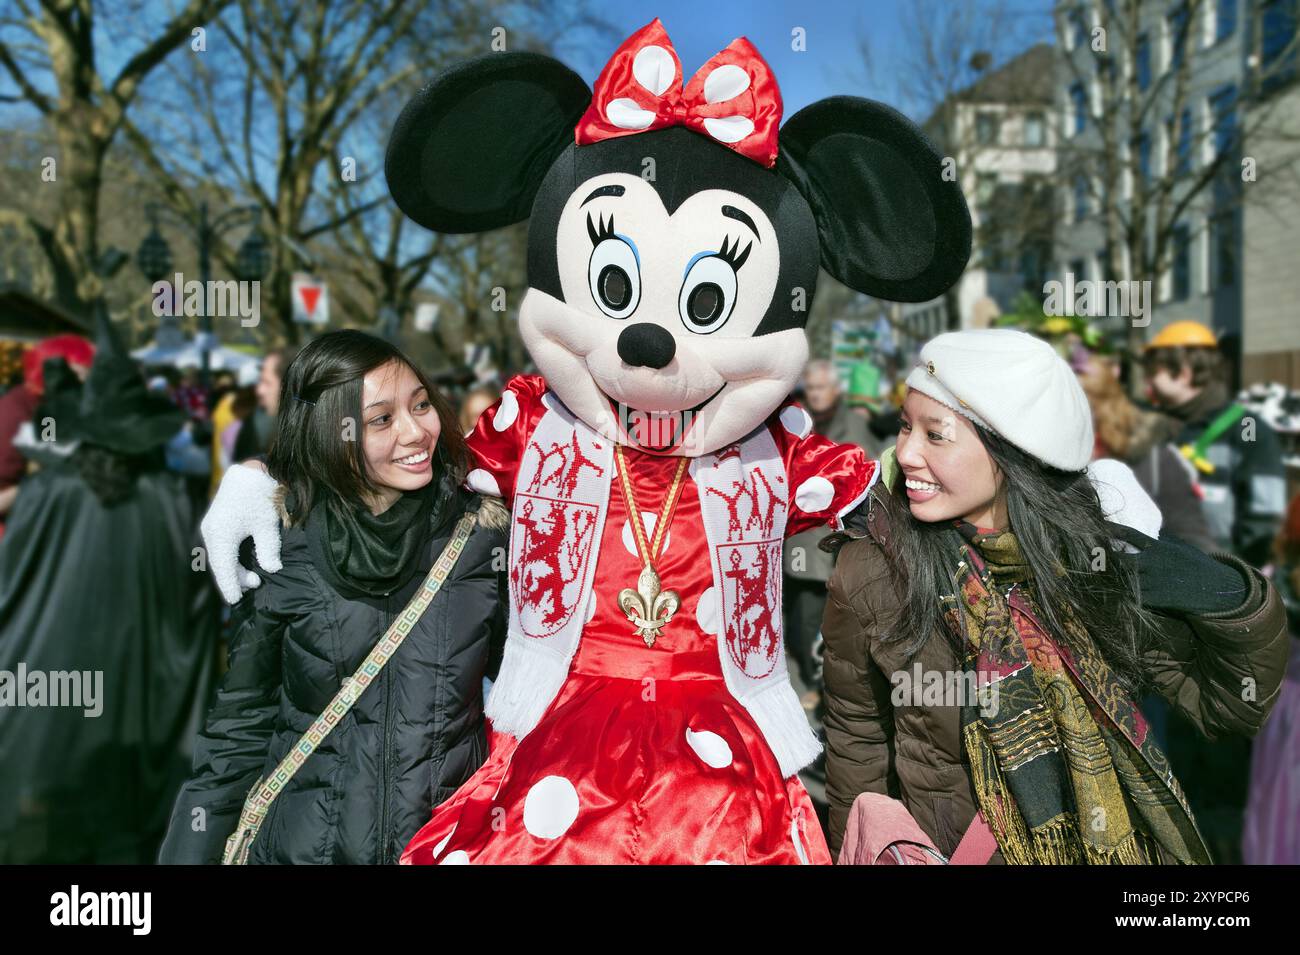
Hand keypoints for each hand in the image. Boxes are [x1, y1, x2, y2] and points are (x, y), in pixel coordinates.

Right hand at [201, 463, 283, 603]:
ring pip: (220, 556)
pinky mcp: (215, 524)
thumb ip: (268, 550)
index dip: (230, 586)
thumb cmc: (260, 497)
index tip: (235, 601)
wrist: (249, 472)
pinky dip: (231, 558)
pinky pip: (220, 548)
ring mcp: (211, 527)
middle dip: (235, 578)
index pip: (224, 568)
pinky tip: (243, 564)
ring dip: (234, 568)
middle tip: (256, 584)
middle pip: (220, 564)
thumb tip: (272, 569)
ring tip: (253, 578)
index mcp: (221, 535)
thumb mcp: (267, 525)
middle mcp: (211, 532)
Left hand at [1106, 523, 1247, 614]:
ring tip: (1092, 573)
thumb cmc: (1196, 564)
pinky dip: (1120, 593)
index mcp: (1158, 547)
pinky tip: (1109, 591)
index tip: (1095, 526)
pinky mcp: (1156, 599)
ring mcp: (1154, 582)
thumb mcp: (1179, 546)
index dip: (1109, 530)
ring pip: (1122, 579)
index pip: (1128, 534)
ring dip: (1108, 577)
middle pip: (1119, 558)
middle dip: (1103, 558)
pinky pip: (1131, 596)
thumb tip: (1144, 530)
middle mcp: (1153, 563)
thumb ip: (1160, 539)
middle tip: (1088, 555)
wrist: (1216, 588)